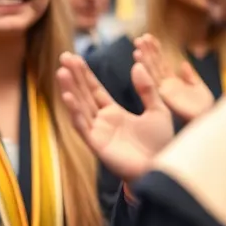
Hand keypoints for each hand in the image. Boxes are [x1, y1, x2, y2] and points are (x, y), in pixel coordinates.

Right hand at [57, 51, 174, 183]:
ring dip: (70, 90)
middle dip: (73, 76)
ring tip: (62, 72)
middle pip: (83, 94)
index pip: (94, 90)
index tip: (74, 58)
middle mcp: (102, 121)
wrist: (163, 168)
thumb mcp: (158, 110)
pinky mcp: (97, 144)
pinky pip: (82, 126)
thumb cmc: (161, 144)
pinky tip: (67, 97)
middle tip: (63, 56)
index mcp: (114, 113)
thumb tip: (138, 65)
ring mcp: (98, 132)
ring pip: (79, 107)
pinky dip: (74, 111)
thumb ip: (147, 89)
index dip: (84, 74)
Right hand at [134, 34, 214, 123]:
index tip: (149, 38)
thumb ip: (190, 76)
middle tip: (140, 38)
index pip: (162, 64)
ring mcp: (163, 89)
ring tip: (137, 44)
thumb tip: (184, 64)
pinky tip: (139, 58)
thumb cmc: (203, 108)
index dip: (156, 51)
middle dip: (148, 51)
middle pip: (154, 65)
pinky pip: (152, 78)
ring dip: (144, 57)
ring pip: (151, 70)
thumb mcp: (199, 88)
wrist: (206, 119)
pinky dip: (145, 67)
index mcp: (173, 82)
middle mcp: (165, 85)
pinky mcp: (162, 95)